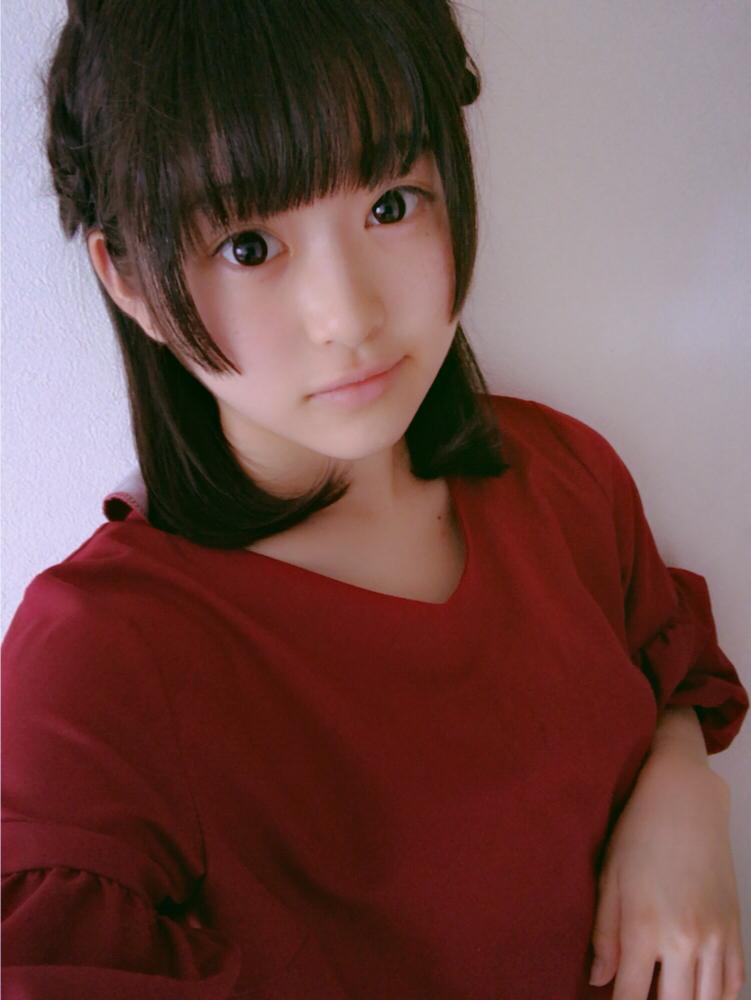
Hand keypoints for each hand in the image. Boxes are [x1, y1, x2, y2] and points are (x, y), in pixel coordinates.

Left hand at [589, 756, 744, 998]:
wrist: (686, 801)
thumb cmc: (639, 833)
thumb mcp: (609, 879)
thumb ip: (604, 935)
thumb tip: (598, 980)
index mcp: (645, 927)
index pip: (631, 996)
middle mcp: (685, 939)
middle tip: (640, 996)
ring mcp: (715, 936)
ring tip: (667, 993)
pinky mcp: (734, 927)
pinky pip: (734, 982)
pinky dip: (718, 995)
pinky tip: (699, 991)